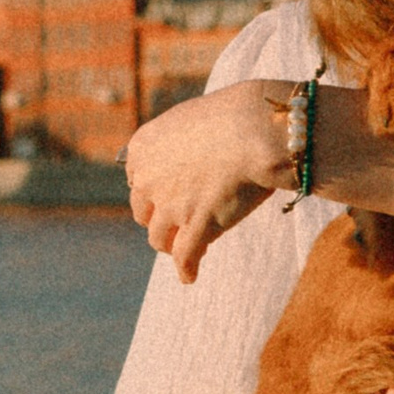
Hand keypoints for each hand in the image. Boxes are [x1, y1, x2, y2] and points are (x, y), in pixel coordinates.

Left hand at [124, 82, 295, 280]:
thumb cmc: (235, 117)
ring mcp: (171, 206)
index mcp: (142, 148)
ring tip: (187, 248)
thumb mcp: (193, 120)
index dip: (155, 193)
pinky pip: (184, 257)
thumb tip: (188, 164)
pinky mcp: (195, 227)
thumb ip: (180, 143)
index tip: (171, 197)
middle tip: (180, 222)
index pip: (137, 182)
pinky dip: (186, 269)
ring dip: (172, 244)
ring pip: (159, 238)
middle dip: (160, 218)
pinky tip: (190, 276)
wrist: (256, 127)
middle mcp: (148, 178)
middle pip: (143, 213)